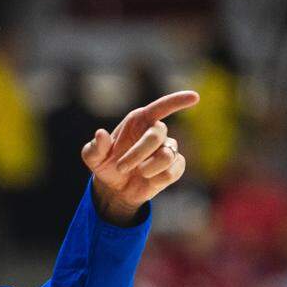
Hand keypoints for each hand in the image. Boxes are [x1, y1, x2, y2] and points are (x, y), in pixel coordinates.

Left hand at [81, 90, 199, 224]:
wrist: (115, 188)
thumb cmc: (106, 165)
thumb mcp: (93, 158)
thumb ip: (94, 147)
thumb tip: (100, 134)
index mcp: (139, 121)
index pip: (161, 107)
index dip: (177, 101)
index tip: (194, 97)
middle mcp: (156, 131)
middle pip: (157, 134)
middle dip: (136, 153)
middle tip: (120, 167)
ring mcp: (168, 149)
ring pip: (166, 155)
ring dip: (147, 168)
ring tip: (137, 173)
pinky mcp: (175, 167)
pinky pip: (172, 171)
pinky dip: (157, 178)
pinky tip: (148, 179)